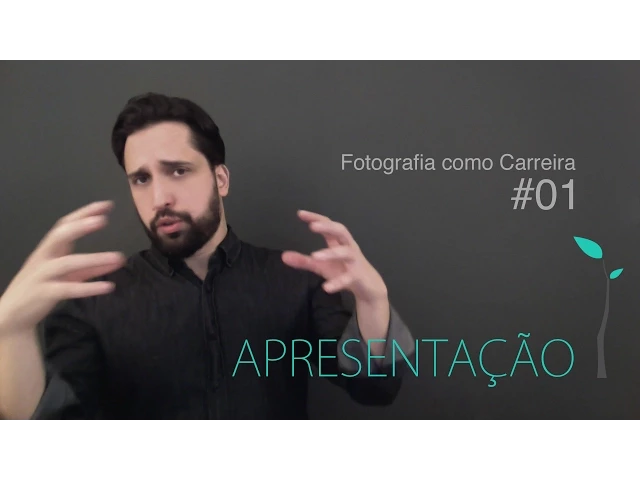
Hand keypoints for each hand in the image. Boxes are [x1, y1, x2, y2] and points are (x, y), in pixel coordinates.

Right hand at [0, 200, 125, 336]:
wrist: (13, 315)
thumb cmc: (42, 289)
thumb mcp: (67, 276)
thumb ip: (91, 268)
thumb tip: (118, 261)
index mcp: (49, 250)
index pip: (65, 225)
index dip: (84, 214)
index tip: (107, 205)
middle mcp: (43, 258)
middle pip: (59, 236)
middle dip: (80, 226)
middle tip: (103, 220)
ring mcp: (42, 275)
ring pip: (68, 263)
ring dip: (94, 259)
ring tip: (119, 257)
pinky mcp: (44, 294)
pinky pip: (67, 289)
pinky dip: (88, 287)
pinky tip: (108, 286)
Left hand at [281, 210, 387, 303]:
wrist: (369, 287)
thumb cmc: (344, 270)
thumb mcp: (321, 266)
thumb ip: (304, 261)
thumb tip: (283, 256)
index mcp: (339, 242)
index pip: (328, 225)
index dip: (316, 218)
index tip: (300, 214)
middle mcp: (348, 248)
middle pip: (341, 231)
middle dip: (328, 227)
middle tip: (313, 226)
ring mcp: (355, 262)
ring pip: (346, 253)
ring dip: (331, 253)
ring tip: (315, 256)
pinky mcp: (358, 277)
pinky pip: (348, 278)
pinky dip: (338, 282)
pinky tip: (326, 288)